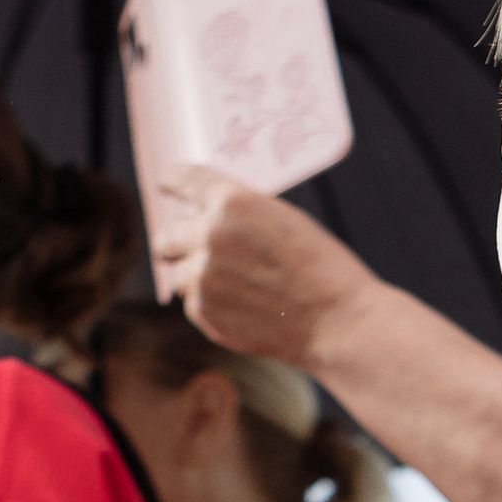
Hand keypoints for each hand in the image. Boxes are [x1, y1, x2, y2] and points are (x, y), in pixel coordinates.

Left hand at [150, 168, 378, 365]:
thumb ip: (240, 216)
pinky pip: (192, 302)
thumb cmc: (319, 267)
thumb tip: (204, 220)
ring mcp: (203, 277)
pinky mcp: (203, 312)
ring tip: (233, 285)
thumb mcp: (282, 219)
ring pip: (179, 272)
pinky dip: (210, 303)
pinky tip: (243, 306)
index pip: (183, 180)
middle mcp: (210, 236)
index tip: (165, 184)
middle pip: (168, 233)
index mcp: (233, 203)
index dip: (172, 182)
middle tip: (182, 246)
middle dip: (175, 240)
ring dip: (196, 275)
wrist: (336, 321)